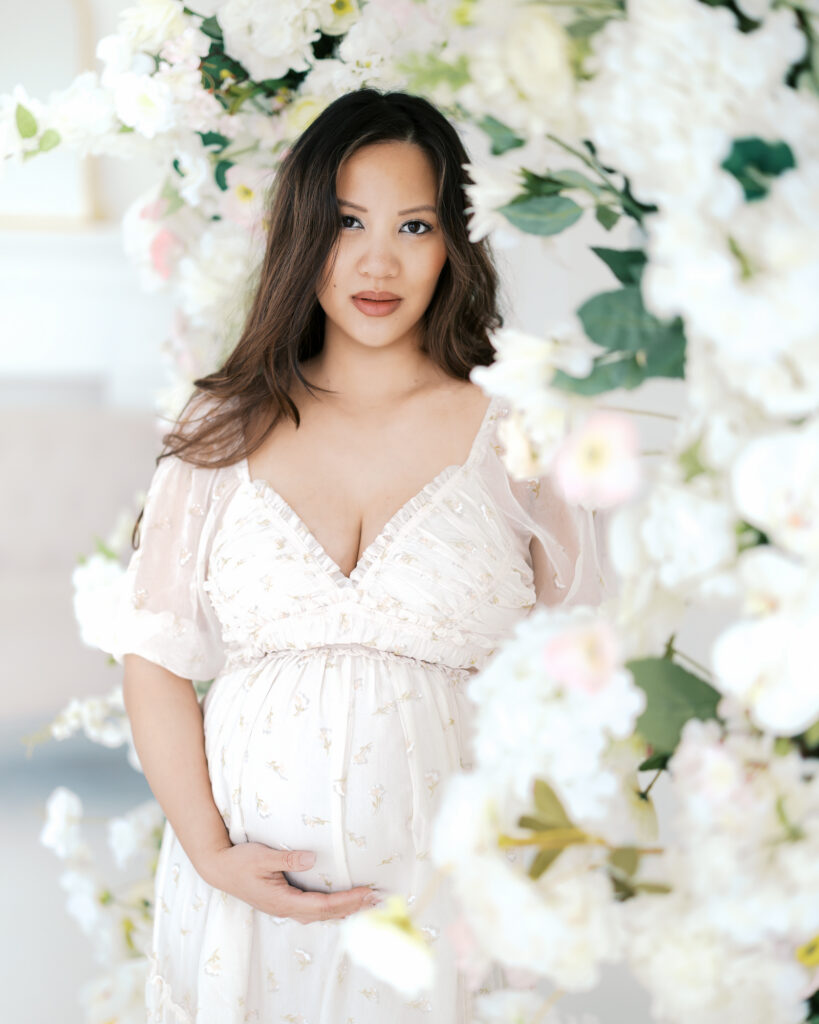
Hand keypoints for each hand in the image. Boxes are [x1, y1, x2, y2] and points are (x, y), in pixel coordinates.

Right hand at [198, 842, 381, 922]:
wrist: (219, 868)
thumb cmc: (240, 862)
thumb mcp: (262, 857)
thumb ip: (287, 859)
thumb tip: (312, 858)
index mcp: (283, 901)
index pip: (323, 905)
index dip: (347, 901)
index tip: (367, 893)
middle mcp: (286, 908)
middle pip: (326, 914)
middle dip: (353, 908)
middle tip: (379, 900)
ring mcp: (285, 907)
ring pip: (321, 914)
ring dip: (345, 909)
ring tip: (368, 903)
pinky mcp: (285, 901)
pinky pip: (314, 909)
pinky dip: (332, 907)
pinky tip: (343, 903)